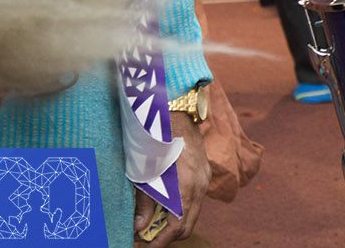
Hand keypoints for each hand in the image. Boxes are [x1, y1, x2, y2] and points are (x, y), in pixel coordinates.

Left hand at [133, 112, 208, 246]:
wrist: (174, 111)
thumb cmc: (155, 141)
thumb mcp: (144, 173)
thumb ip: (144, 203)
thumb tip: (140, 228)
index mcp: (186, 187)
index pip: (177, 229)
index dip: (159, 243)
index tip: (142, 247)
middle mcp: (200, 186)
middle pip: (187, 226)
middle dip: (167, 237)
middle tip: (145, 239)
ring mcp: (204, 179)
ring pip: (192, 213)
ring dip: (173, 223)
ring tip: (151, 224)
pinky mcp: (203, 172)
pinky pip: (194, 200)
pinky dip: (180, 209)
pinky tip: (163, 205)